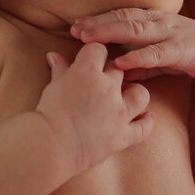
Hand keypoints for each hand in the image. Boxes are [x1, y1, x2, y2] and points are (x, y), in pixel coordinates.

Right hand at [38, 42, 154, 172]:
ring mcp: (119, 112)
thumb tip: (54, 55)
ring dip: (134, 93)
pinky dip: (146, 122)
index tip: (90, 60)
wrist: (51, 145)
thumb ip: (59, 70)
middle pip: (119, 70)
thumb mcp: (53, 87)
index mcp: (88, 72)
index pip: (98, 50)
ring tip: (125, 97)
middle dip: (112, 73)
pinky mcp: (123, 135)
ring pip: (140, 93)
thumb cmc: (47, 114)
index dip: (94, 54)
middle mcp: (108, 88)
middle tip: (102, 81)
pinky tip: (146, 117)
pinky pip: (143, 127)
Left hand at [71, 8, 194, 81]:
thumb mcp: (160, 58)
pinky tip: (121, 63)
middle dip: (98, 24)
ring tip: (90, 40)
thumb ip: (139, 63)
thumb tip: (115, 72)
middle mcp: (159, 21)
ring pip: (135, 30)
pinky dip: (137, 57)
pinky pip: (156, 53)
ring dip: (110, 33)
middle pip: (123, 18)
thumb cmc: (188, 53)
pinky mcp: (181, 49)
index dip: (98, 19)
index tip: (76, 25)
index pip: (121, 15)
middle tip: (75, 29)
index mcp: (153, 20)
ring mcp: (170, 33)